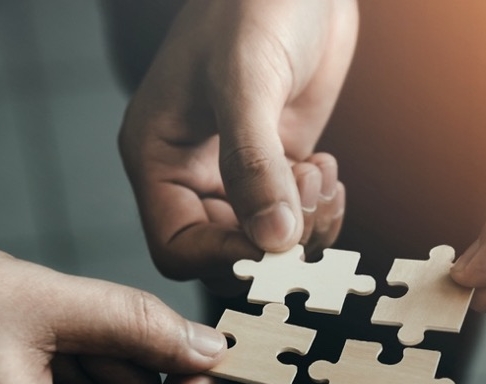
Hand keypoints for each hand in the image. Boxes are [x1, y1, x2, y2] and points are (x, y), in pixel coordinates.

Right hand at [119, 0, 356, 291]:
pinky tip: (325, 171)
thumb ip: (254, 164)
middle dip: (273, 242)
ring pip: (267, 242)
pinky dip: (319, 210)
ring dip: (304, 226)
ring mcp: (238, 174)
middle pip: (227, 252)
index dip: (225, 257)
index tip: (273, 243)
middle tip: (304, 200)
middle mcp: (194, 175)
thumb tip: (274, 240)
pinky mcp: (278, 167)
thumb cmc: (250, 5)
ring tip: (317, 173)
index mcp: (159, 159)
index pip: (177, 247)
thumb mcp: (244, 80)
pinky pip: (297, 219)